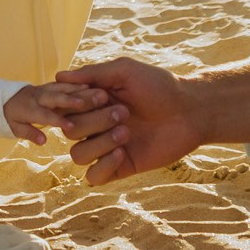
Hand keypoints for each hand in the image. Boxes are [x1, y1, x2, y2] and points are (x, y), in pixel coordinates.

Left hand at [2, 82, 107, 144]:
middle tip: (86, 103)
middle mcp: (38, 97)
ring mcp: (45, 89)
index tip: (71, 127)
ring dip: (78, 89)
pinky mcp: (51, 84)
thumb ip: (29, 133)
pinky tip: (91, 84)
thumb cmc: (14, 117)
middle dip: (71, 100)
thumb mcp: (16, 128)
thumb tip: (43, 141)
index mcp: (30, 109)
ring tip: (95, 91)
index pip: (45, 116)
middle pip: (56, 97)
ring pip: (62, 87)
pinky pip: (64, 82)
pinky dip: (77, 83)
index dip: (58, 120)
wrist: (7, 98)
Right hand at [52, 56, 203, 184]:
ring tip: (126, 132)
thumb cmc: (159, 86)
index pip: (64, 109)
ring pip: (77, 155)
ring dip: (98, 144)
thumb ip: (93, 74)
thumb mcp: (125, 72)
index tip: (101, 96)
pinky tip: (123, 152)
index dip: (76, 105)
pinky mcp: (120, 167)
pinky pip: (93, 177)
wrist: (190, 111)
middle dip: (94, 121)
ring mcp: (106, 148)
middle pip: (70, 131)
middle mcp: (95, 126)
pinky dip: (102, 165)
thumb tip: (58, 76)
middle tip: (124, 112)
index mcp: (92, 104)